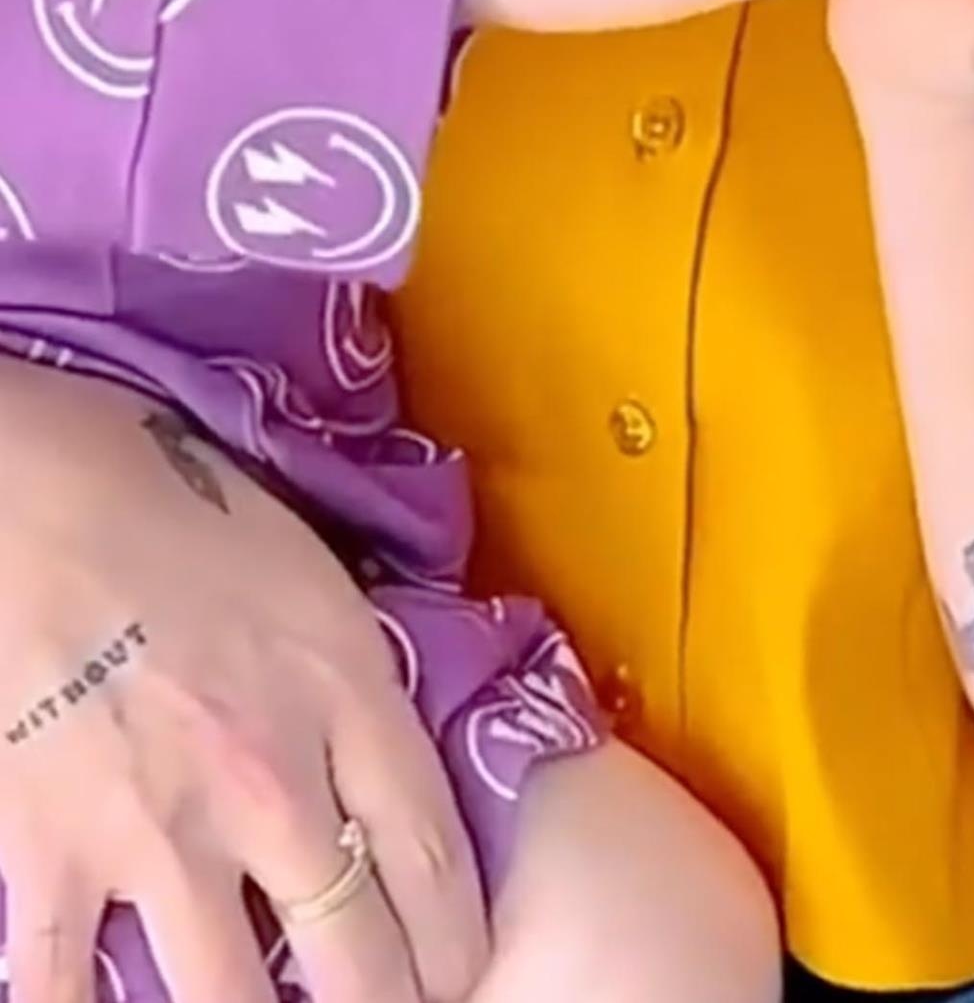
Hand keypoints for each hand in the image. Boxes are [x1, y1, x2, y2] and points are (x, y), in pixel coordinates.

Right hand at [0, 358, 485, 1002]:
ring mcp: (159, 833)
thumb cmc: (170, 498)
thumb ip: (352, 678)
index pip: (432, 859)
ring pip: (235, 1002)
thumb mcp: (307, 572)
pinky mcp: (52, 857)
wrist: (32, 485)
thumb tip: (384, 759)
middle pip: (357, 955)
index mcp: (343, 694)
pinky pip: (67, 991)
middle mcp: (269, 783)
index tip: (467, 979)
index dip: (457, 942)